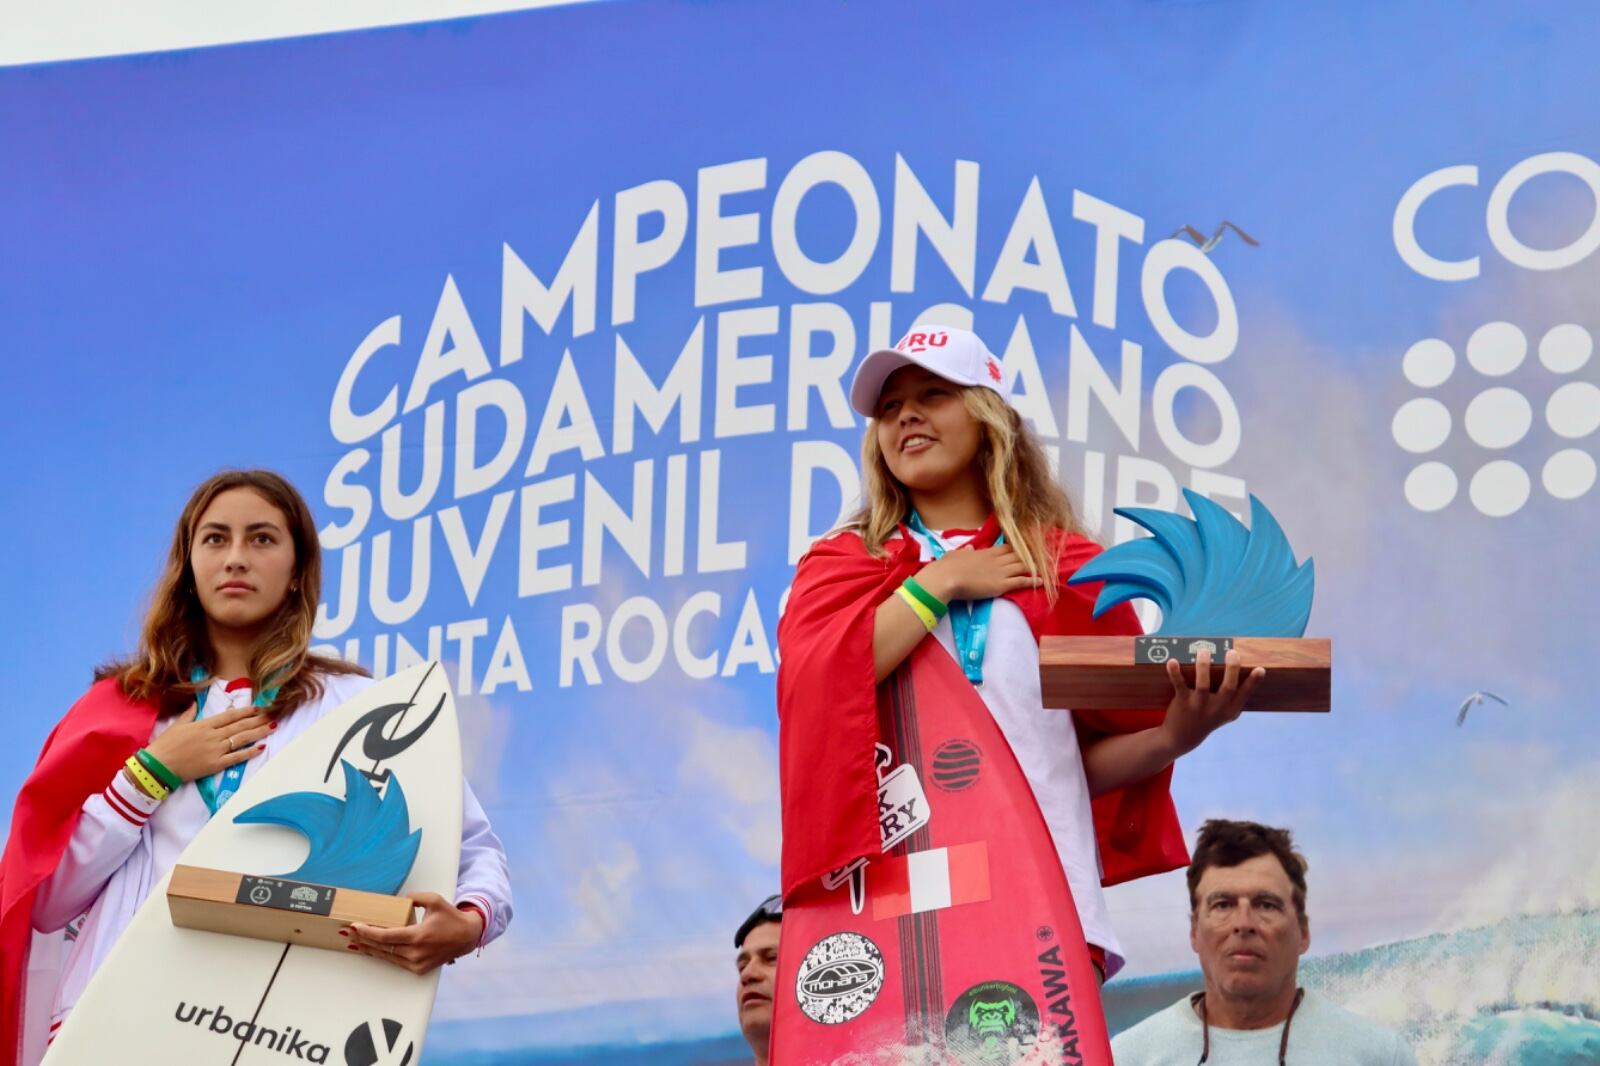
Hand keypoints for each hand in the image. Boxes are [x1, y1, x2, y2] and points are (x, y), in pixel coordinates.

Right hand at [144, 702, 272, 781]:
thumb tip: (195, 703)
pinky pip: (237, 758)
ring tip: (273, 726)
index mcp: (204, 725)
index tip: (258, 707)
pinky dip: (250, 752)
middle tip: (273, 714)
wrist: (158, 766)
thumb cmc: (165, 745)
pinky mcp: (216, 764)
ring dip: (259, 732)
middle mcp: (213, 735)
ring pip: (242, 739)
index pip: (230, 716)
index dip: (245, 711)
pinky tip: (261, 747)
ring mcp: (216, 750)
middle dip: (258, 719)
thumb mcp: (177, 725)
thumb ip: (189, 714)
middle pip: (240, 726)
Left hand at [341, 893, 484, 973]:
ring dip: (369, 949)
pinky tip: (372, 950)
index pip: (385, 936)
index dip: (367, 932)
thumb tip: (400, 899)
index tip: (355, 926)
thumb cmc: (452, 918)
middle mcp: (416, 952)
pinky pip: (395, 962)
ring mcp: (417, 963)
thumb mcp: (435, 900)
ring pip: (386, 957)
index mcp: (418, 936)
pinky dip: (383, 955)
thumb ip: (415, 897)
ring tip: (355, 942)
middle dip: (363, 940)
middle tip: (348, 933)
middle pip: (381, 948)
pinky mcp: (419, 969)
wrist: (467, 936)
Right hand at [917, 544, 1040, 601]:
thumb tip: (969, 549)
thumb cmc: (948, 566)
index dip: (1020, 547)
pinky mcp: (1001, 584)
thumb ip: (965, 552)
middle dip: (1032, 555)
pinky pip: (1021, 581)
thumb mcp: (956, 555)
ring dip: (1035, 567)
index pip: (1008, 547)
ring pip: (1023, 566)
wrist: (947, 578)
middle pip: (1019, 555)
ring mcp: (1000, 572)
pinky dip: (1032, 580)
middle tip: (1045, 556)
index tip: (1029, 546)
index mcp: (986, 552)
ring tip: (1047, 568)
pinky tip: (1041, 581)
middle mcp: (997, 560)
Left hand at [1158, 648, 1264, 758]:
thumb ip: (1235, 698)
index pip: (1244, 695)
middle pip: (1228, 688)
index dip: (1253, 683)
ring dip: (1203, 666)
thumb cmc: (1208, 718)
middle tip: (1232, 653)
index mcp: (1230, 710)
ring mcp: (1199, 705)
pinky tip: (1172, 662)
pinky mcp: (1182, 702)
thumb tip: (1248, 672)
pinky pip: (1179, 685)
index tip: (1260, 670)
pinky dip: (1175, 673)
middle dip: (1231, 669)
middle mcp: (1217, 708)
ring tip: (1204, 651)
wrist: (1183, 737)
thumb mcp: (1225, 713)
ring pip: (1203, 685)